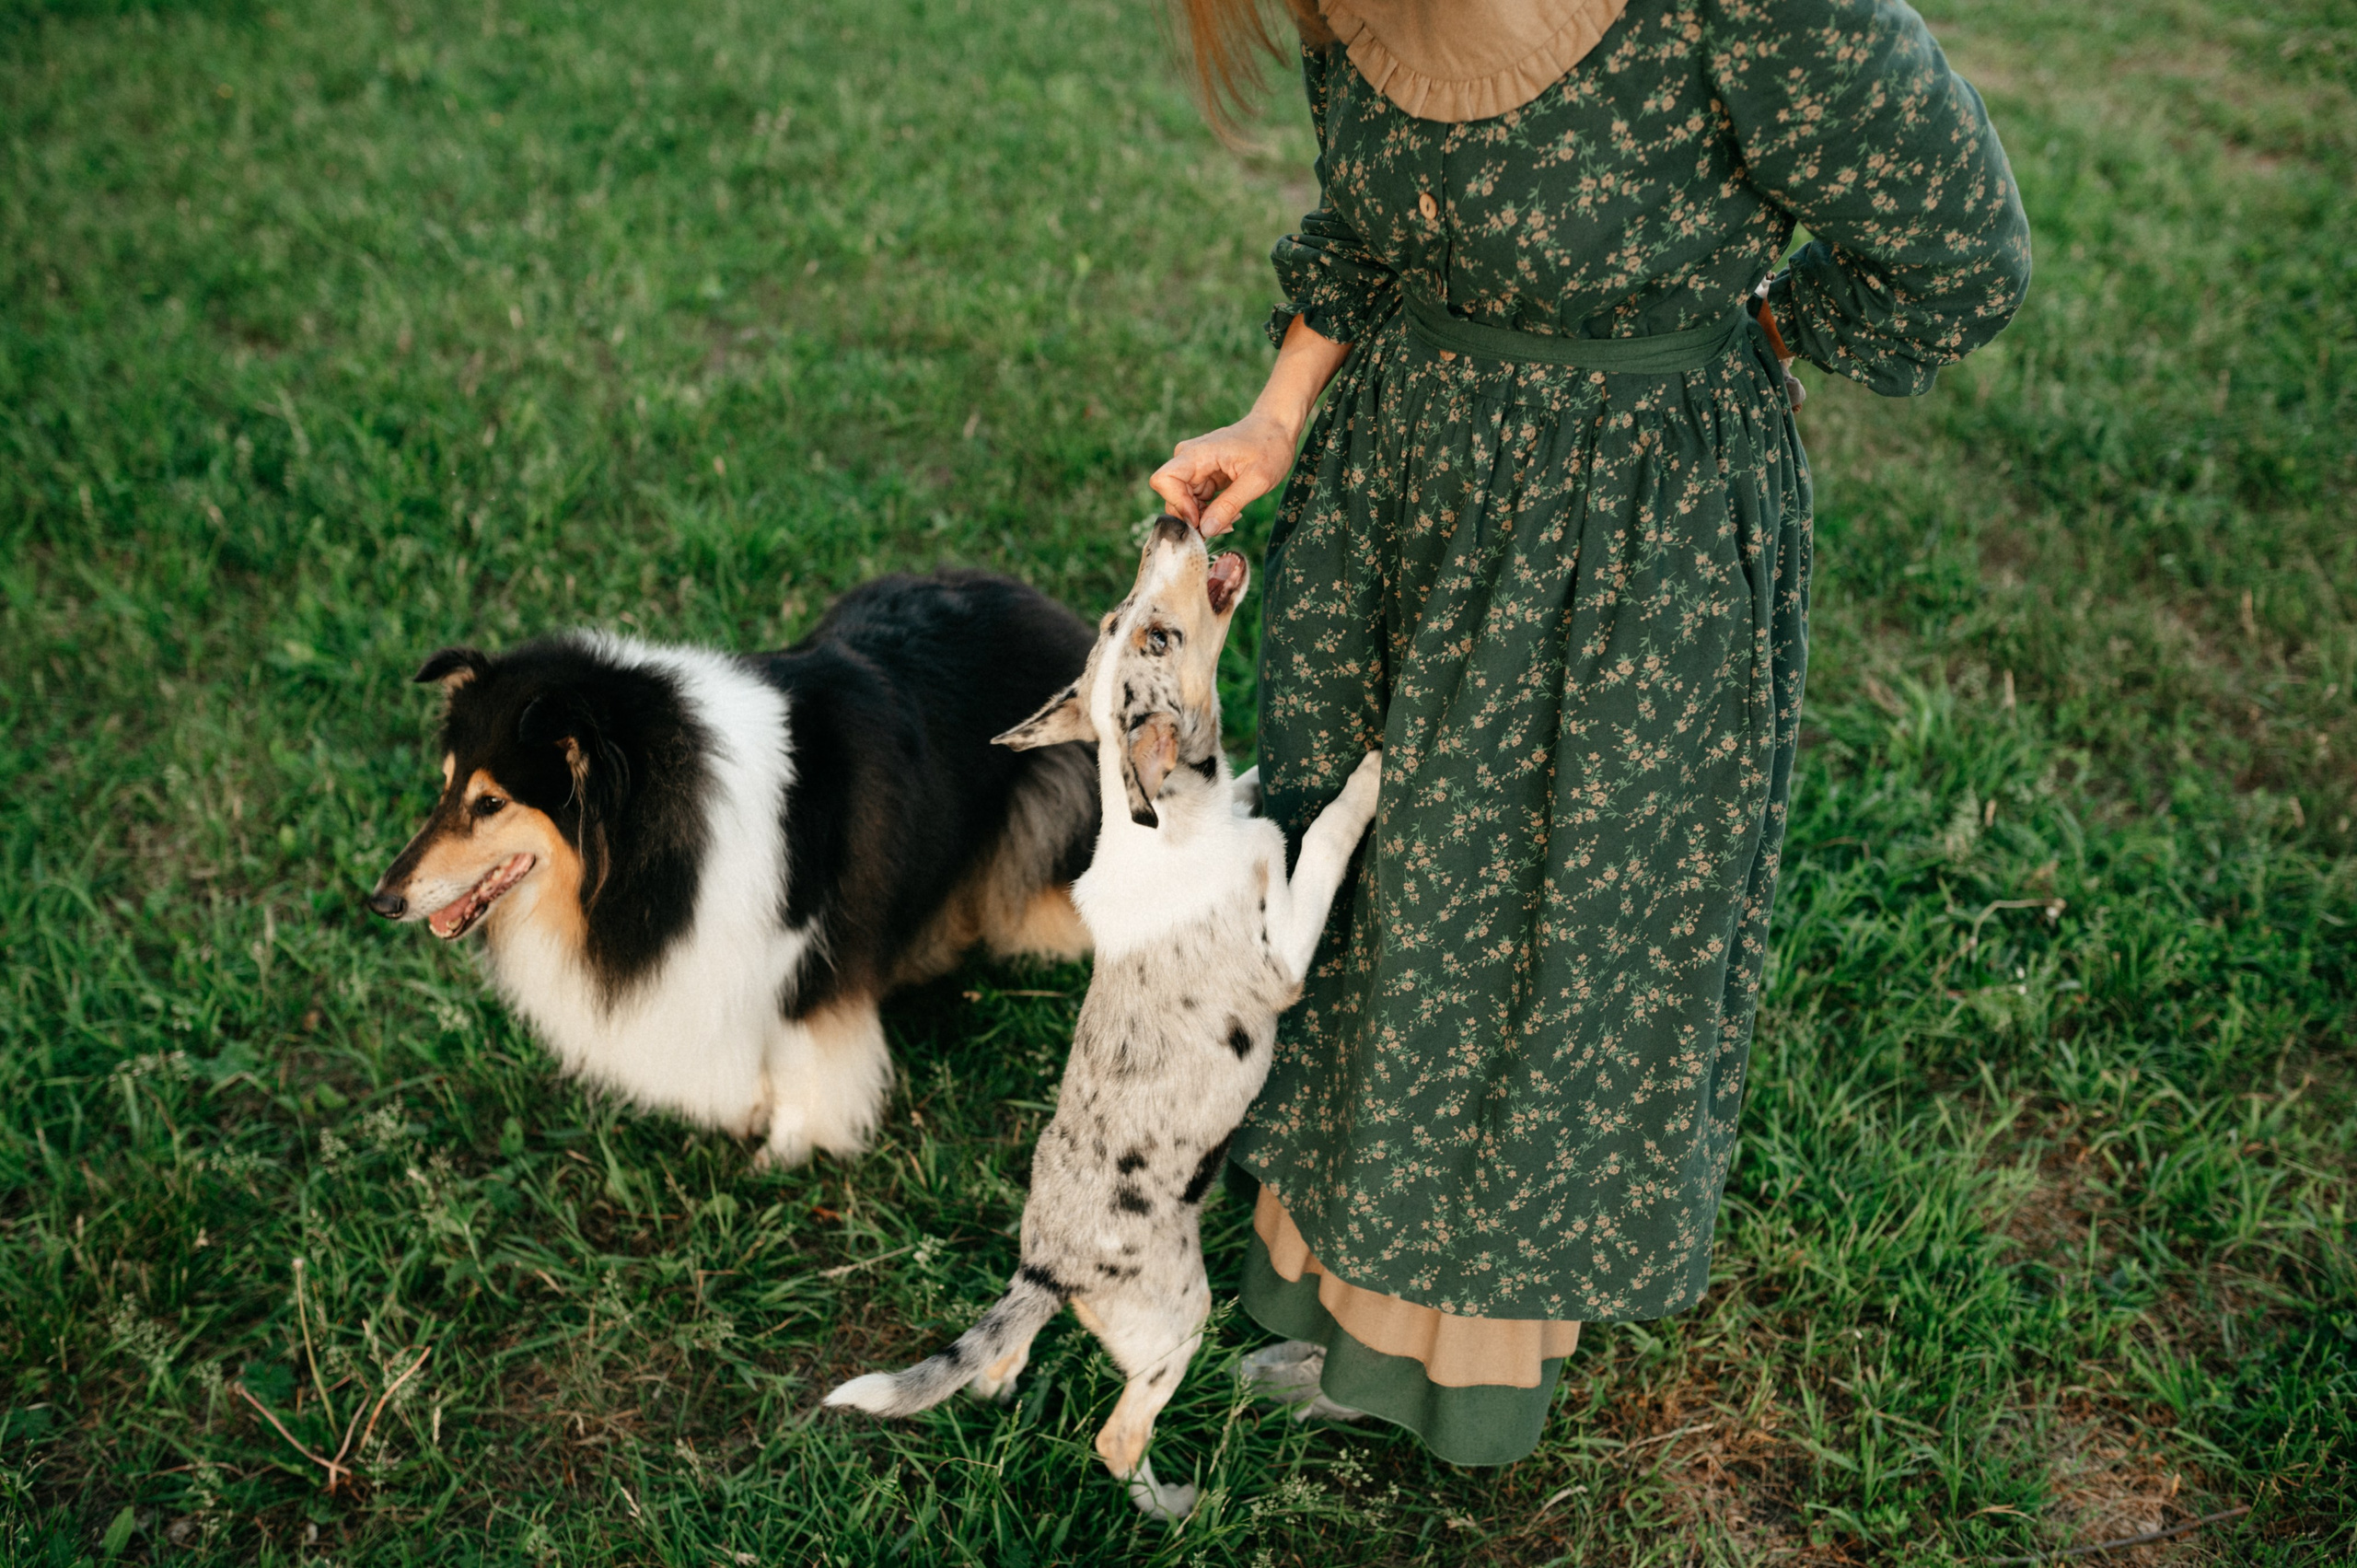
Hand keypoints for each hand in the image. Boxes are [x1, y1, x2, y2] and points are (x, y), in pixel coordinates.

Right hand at [1149, 409, 1298, 536]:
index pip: (1163, 480)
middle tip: (1226, 525)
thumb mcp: (1257, 480)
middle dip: (1195, 518)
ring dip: (1205, 518)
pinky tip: (1232, 511)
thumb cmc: (1269, 447)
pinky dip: (1211, 513)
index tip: (1201, 518)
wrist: (1276, 429)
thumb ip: (1230, 505)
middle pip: (1173, 497)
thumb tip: (1206, 530)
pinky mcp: (1202, 477)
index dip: (1178, 504)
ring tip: (1234, 517)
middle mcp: (1188, 459)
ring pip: (1184, 504)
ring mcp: (1194, 468)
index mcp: (1196, 454)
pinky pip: (1195, 502)